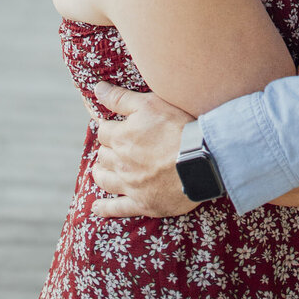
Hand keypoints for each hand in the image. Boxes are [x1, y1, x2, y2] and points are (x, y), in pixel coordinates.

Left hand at [85, 82, 197, 219]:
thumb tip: (97, 89)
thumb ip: (120, 98)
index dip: (109, 128)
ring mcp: (130, 185)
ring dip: (101, 174)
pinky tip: (97, 208)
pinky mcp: (142, 203)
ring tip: (102, 170)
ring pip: (105, 180)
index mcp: (121, 138)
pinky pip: (117, 209)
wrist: (201, 159)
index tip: (115, 127)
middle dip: (107, 150)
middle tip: (114, 147)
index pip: (103, 131)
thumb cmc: (177, 127)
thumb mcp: (149, 104)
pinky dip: (105, 208)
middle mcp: (120, 163)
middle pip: (104, 156)